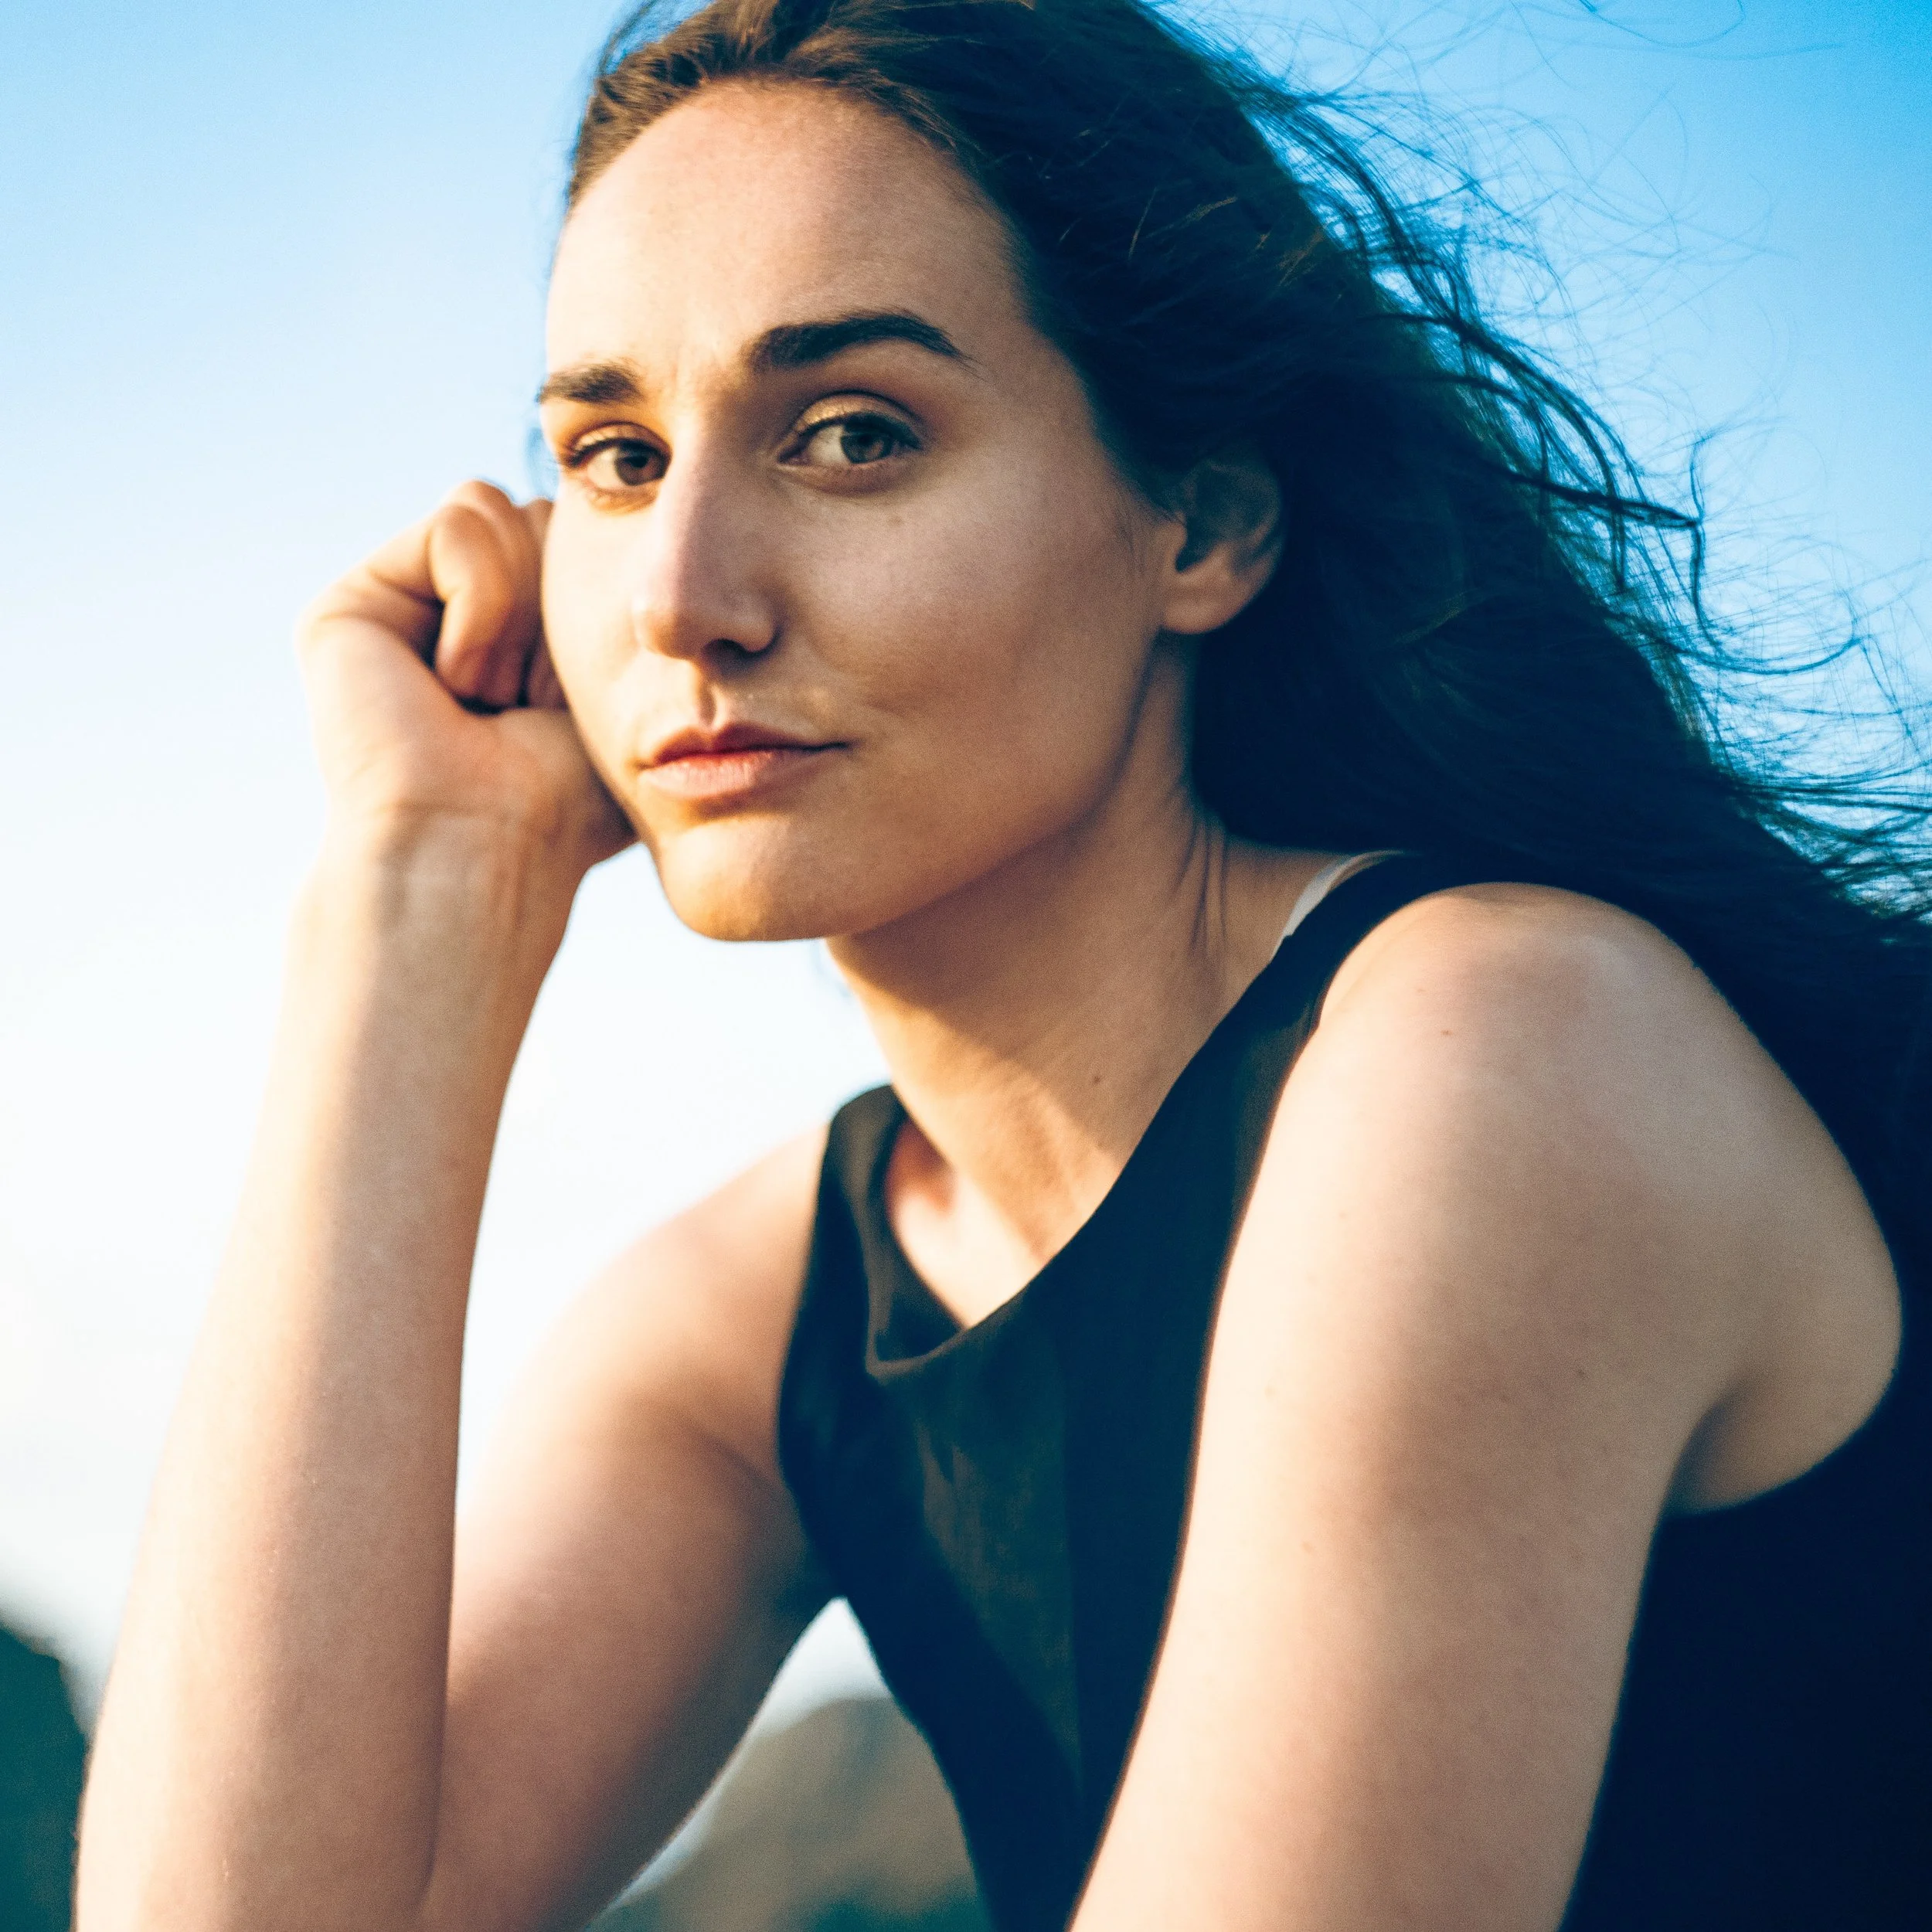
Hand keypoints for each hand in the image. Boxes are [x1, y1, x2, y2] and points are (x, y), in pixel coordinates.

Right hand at [298, 481, 632, 881]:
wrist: (487, 846)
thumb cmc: (564, 799)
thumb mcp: (616, 690)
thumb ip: (609, 605)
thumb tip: (639, 530)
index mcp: (507, 638)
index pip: (572, 539)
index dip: (596, 606)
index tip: (569, 701)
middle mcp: (445, 617)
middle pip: (539, 515)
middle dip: (559, 605)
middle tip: (526, 702)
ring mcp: (396, 609)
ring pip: (498, 508)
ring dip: (520, 614)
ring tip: (488, 697)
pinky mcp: (352, 603)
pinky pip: (459, 522)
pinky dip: (484, 607)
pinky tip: (455, 683)